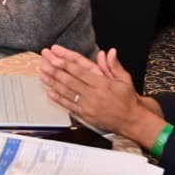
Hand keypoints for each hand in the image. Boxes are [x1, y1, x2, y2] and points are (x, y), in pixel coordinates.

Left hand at [38, 44, 159, 142]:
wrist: (131, 121)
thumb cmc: (127, 100)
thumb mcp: (125, 80)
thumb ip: (114, 66)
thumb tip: (109, 52)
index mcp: (103, 84)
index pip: (80, 71)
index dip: (66, 63)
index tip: (55, 56)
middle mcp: (94, 94)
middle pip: (71, 80)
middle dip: (56, 70)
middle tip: (44, 61)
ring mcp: (88, 106)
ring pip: (67, 92)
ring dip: (53, 82)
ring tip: (43, 74)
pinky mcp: (85, 115)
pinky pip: (69, 105)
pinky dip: (58, 99)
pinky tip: (49, 92)